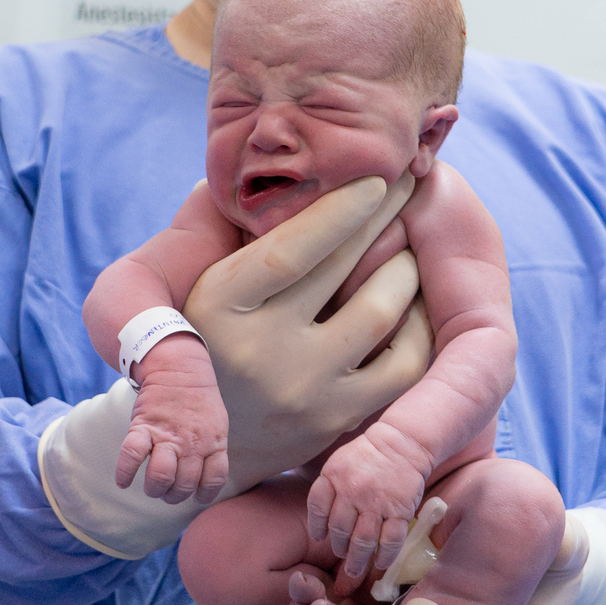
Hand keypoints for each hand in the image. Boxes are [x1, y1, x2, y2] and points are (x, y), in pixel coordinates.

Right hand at [115, 338, 228, 504]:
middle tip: (168, 490)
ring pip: (161, 476)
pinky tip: (122, 481)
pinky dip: (124, 472)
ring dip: (154, 488)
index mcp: (213, 443)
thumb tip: (206, 480)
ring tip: (152, 487)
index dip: (203, 494)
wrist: (178, 367)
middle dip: (174, 495)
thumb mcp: (217, 424)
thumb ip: (213, 450)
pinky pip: (132, 455)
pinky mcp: (144, 426)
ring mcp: (167, 435)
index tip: (194, 495)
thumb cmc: (199, 401)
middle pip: (184, 484)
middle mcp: (191, 443)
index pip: (212, 481)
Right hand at [185, 172, 434, 496]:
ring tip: (409, 241)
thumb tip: (244, 160)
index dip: (341, 208)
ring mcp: (302, 390)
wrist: (192, 444)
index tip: (375, 177)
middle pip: (342, 270)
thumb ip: (213, 220)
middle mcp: (260, 350)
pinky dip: (419, 324)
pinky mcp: (335, 421)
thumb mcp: (187, 281)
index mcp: (219, 305)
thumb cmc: (198, 338)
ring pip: (380, 311)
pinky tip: (418, 299)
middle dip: (384, 218)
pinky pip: (403, 364)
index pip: (292, 246)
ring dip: (403, 266)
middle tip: (409, 184)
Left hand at [306, 422, 431, 580]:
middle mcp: (353, 490)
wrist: (402, 442)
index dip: (317, 527)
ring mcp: (377, 502)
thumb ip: (328, 488)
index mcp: (334, 476)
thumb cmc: (367, 455)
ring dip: (357, 560)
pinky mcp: (400, 510)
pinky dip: (385, 556)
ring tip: (354, 570)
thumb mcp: (339, 462)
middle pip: (340, 530)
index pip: (318, 508)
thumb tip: (320, 524)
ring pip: (363, 541)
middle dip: (339, 548)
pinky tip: (380, 564)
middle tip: (341, 555)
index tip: (319, 537)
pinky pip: (390, 540)